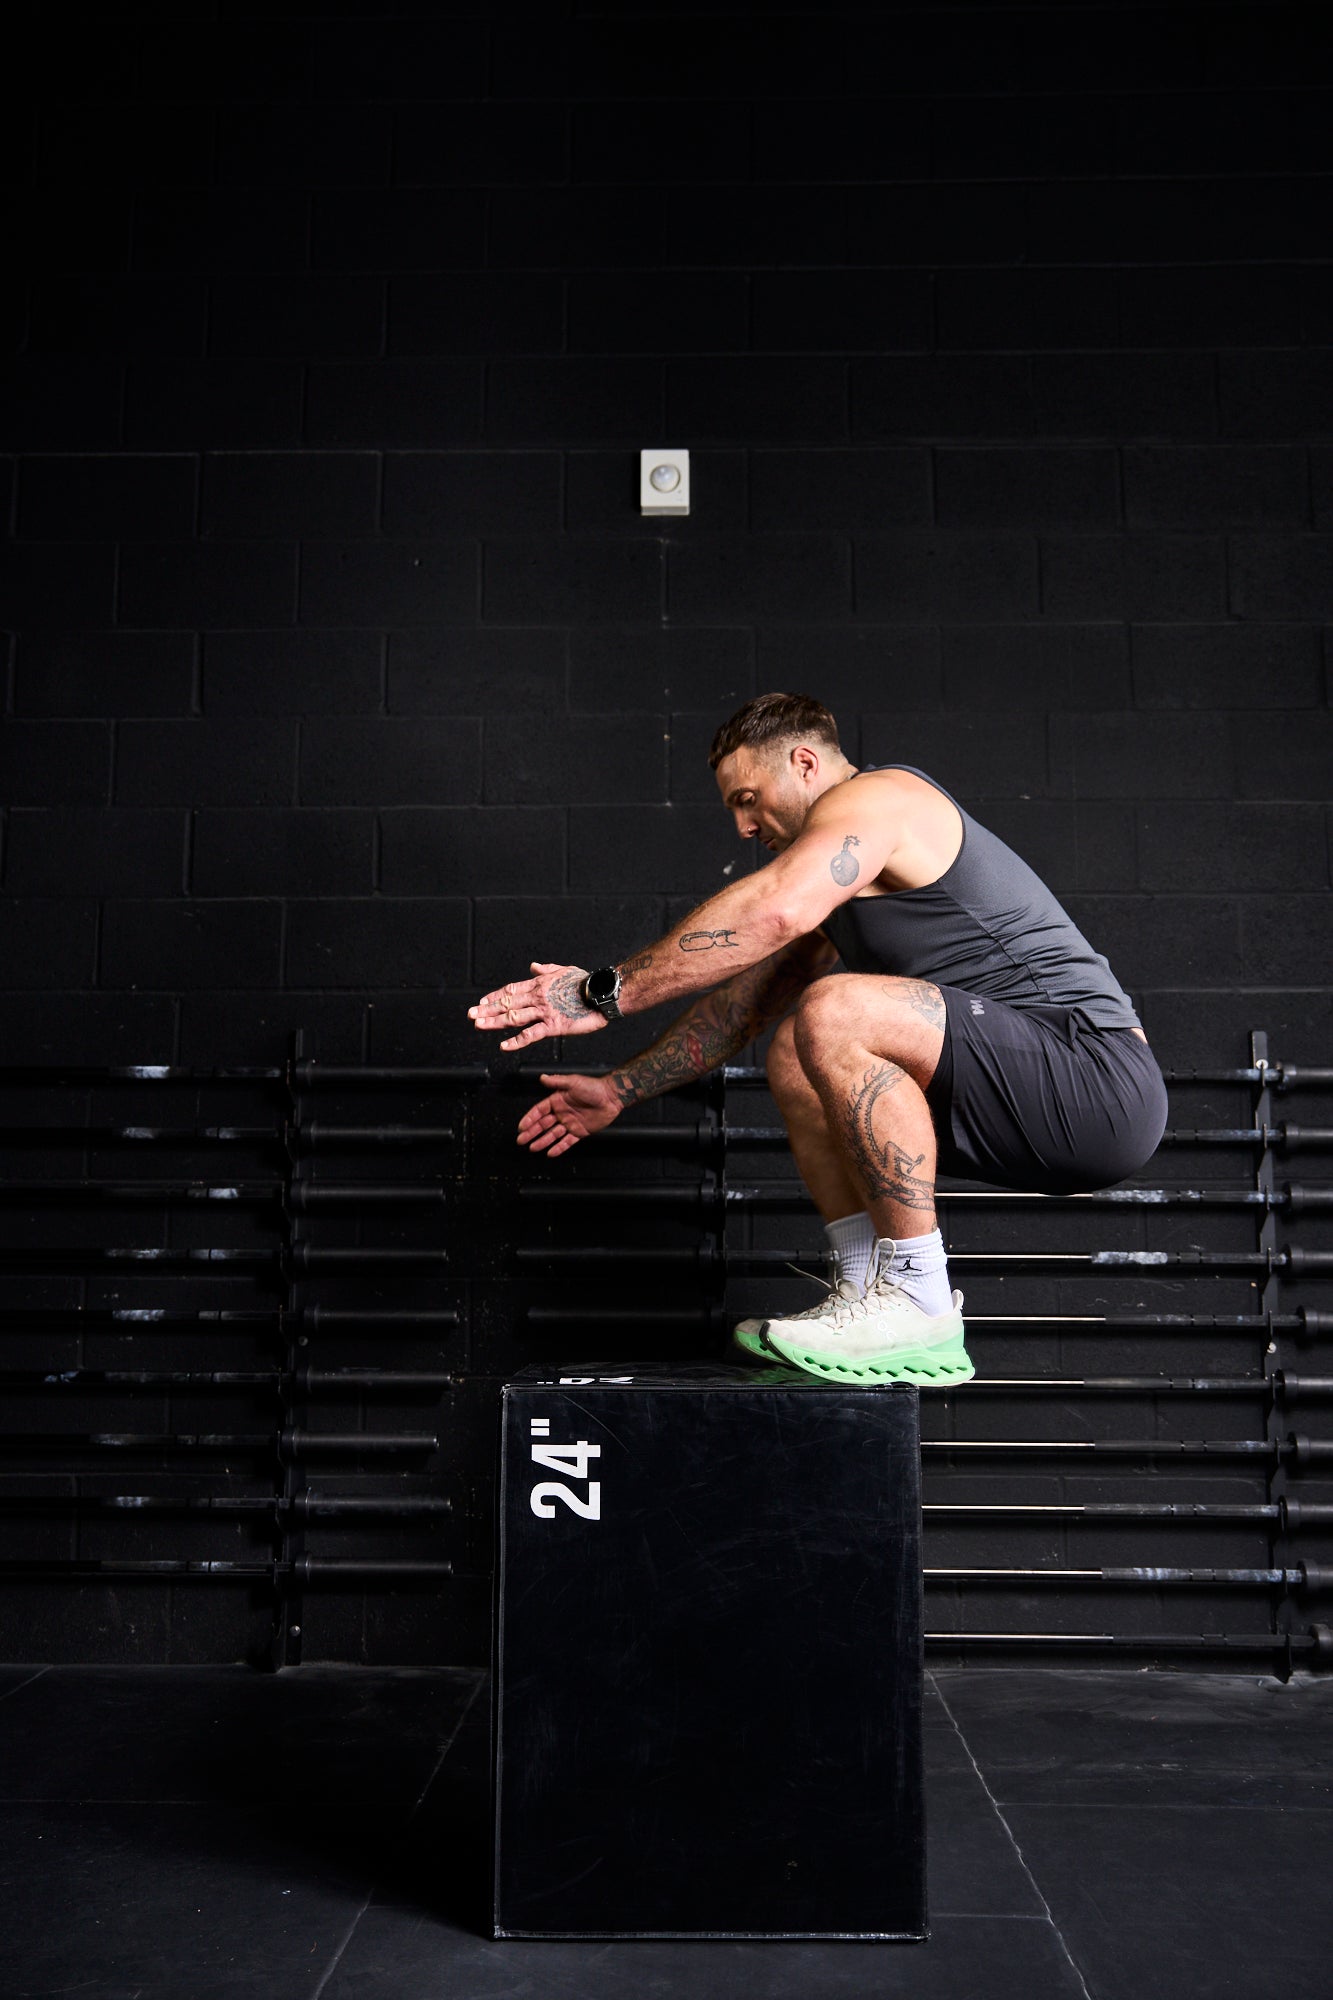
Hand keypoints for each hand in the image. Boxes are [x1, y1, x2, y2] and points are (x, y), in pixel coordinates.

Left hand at [468, 962, 605, 1052]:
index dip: (494, 996)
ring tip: (478, 1025)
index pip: (511, 990)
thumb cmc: (586, 982)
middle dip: (486, 1009)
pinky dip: (516, 1041)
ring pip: (513, 1017)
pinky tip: (504, 1045)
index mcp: (539, 984)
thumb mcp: (564, 970)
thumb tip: (533, 966)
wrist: (601, 994)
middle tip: (470, 1014)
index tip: (481, 1001)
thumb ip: (546, 970)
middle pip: (506, 1003)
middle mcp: (537, 997)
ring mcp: (544, 1012)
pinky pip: (530, 1034)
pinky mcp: (553, 1026)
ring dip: (493, 1022)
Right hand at [517, 1072, 621, 1156]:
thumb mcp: (573, 1082)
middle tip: (521, 1140)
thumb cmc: (594, 1087)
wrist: (612, 1097)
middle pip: (543, 1124)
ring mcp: (570, 1123)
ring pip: (553, 1134)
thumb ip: (557, 1082)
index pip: (539, 1111)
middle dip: (531, 1132)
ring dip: (542, 1141)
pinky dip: (559, 1147)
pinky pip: (567, 1141)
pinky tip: (550, 1152)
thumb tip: (542, 1077)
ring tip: (532, 1148)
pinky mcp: (579, 1132)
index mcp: (557, 1100)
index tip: (521, 1126)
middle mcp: (562, 1112)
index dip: (529, 1119)